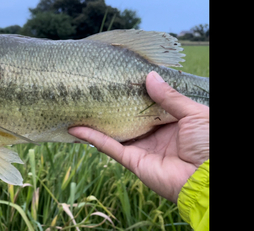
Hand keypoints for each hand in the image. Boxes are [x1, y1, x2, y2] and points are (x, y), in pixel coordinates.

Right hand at [68, 71, 208, 202]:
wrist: (207, 178)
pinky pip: (110, 147)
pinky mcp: (133, 161)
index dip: (136, 92)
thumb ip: (170, 97)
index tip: (120, 78)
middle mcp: (156, 134)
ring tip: (79, 107)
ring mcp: (143, 148)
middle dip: (113, 105)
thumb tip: (150, 77)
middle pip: (129, 117)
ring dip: (97, 122)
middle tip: (95, 89)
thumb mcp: (196, 114)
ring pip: (115, 132)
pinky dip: (92, 138)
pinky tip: (76, 128)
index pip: (150, 105)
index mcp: (173, 122)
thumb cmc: (209, 144)